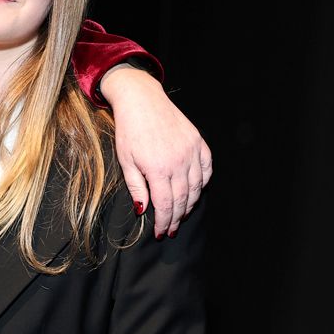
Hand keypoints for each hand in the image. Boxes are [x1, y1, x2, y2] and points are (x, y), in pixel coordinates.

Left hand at [99, 64, 212, 236]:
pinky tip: (196, 191)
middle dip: (176, 218)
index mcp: (158, 169)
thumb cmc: (129, 130)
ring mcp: (191, 151)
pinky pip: (207, 167)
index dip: (163, 222)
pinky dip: (204, 182)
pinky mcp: (198, 141)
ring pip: (197, 187)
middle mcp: (179, 161)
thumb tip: (143, 210)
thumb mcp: (126, 161)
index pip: (165, 205)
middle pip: (182, 199)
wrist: (141, 100)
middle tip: (171, 229)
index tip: (161, 232)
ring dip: (190, 204)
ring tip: (182, 214)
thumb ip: (137, 187)